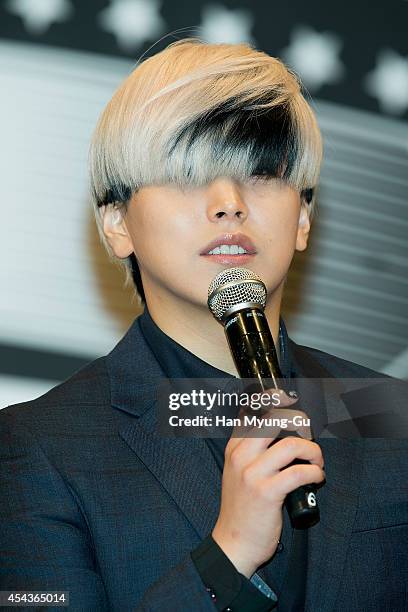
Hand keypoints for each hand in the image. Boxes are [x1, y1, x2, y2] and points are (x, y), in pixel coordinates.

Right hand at [212, 391, 324, 577]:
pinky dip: (315, 473)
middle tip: (309, 433)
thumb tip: (283, 433)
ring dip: (313, 451)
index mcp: (234, 449)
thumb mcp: (237, 473)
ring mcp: (253, 475)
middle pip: (274, 420)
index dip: (273, 400)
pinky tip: (317, 478)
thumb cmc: (241, 508)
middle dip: (299, 421)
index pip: (251, 413)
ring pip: (292, 445)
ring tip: (316, 462)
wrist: (233, 543)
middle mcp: (241, 457)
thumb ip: (252, 451)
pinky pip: (299, 473)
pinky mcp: (267, 493)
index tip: (288, 399)